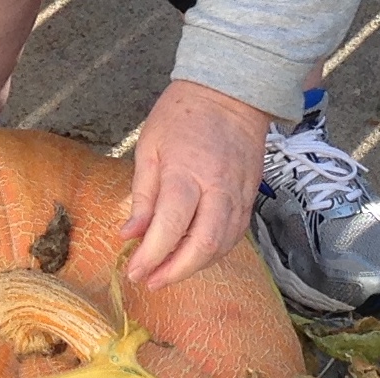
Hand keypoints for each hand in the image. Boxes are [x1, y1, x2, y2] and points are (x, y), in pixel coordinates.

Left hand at [121, 80, 270, 290]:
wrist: (231, 93)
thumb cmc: (183, 115)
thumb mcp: (150, 147)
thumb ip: (143, 195)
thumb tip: (129, 235)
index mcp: (186, 171)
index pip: (171, 225)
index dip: (152, 254)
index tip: (134, 271)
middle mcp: (218, 188)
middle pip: (203, 244)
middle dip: (176, 271)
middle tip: (151, 281)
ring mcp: (239, 195)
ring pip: (222, 245)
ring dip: (195, 266)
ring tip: (168, 273)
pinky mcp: (250, 199)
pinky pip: (234, 236)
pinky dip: (213, 253)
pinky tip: (193, 256)